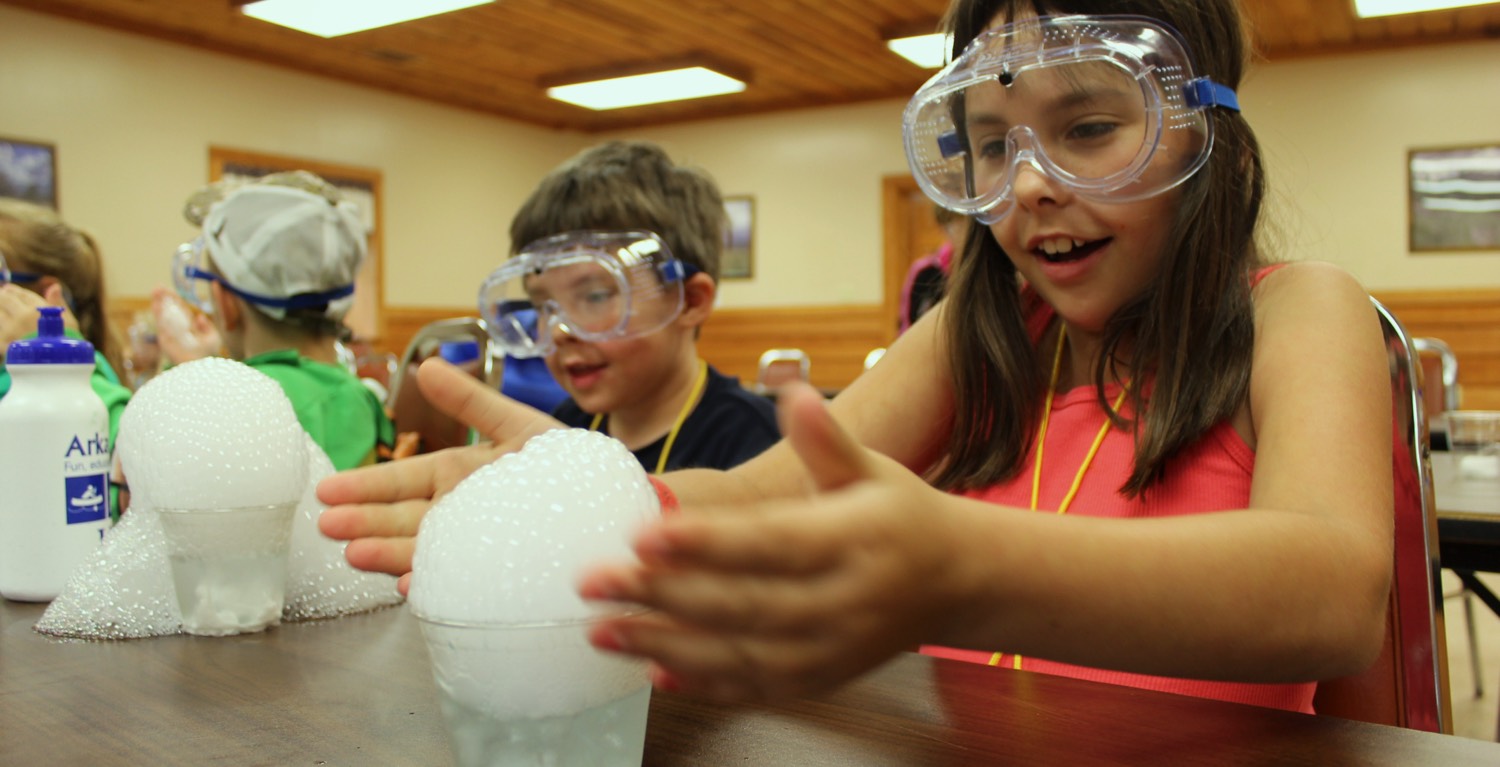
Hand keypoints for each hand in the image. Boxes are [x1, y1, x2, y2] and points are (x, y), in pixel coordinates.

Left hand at [0, 283, 77, 349]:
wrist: (57, 369)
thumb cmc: (67, 343)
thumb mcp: (69, 322)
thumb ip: (58, 303)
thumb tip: (53, 286)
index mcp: (38, 311)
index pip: (22, 295)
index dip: (15, 290)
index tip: (9, 288)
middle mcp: (21, 319)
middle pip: (5, 300)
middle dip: (3, 296)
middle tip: (3, 295)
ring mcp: (9, 331)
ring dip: (0, 310)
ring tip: (4, 310)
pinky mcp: (2, 344)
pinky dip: (0, 324)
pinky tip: (4, 324)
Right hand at [150, 288, 219, 362]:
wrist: (197, 366)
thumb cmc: (207, 355)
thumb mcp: (212, 338)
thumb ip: (207, 327)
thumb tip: (199, 316)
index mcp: (189, 327)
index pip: (181, 310)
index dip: (175, 300)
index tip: (170, 290)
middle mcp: (178, 329)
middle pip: (169, 310)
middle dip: (164, 299)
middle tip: (158, 287)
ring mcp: (170, 333)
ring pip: (163, 315)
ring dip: (158, 303)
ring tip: (154, 291)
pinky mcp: (164, 338)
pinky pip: (160, 323)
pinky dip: (157, 313)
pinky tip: (155, 303)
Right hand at [317, 357, 563, 593]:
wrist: (607, 504)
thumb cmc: (563, 463)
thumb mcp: (518, 424)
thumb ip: (472, 400)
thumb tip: (426, 365)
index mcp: (457, 475)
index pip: (403, 481)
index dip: (366, 485)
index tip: (328, 490)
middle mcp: (458, 513)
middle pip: (403, 518)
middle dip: (364, 522)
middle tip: (327, 526)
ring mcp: (474, 545)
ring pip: (422, 551)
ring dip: (388, 554)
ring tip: (356, 555)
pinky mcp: (495, 574)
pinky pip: (460, 581)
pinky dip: (437, 584)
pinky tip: (415, 586)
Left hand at [578, 382, 963, 701]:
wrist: (957, 584)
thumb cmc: (901, 517)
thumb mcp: (874, 469)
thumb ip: (826, 439)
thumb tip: (792, 391)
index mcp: (855, 541)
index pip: (771, 543)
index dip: (706, 543)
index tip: (644, 535)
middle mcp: (844, 602)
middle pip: (742, 604)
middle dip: (661, 596)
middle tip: (592, 582)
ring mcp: (831, 650)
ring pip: (739, 656)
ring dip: (664, 645)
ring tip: (600, 630)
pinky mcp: (820, 680)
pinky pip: (755, 688)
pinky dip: (703, 684)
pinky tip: (651, 671)